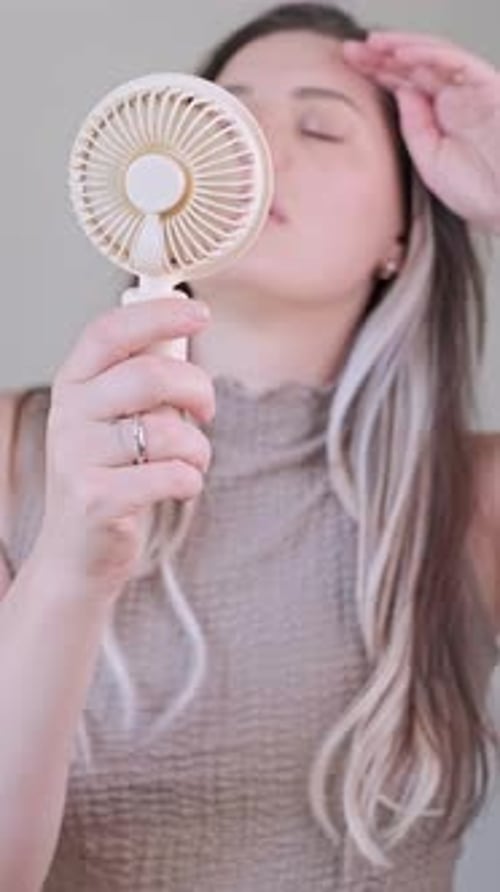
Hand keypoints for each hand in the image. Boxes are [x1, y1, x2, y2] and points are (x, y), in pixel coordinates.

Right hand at [34, 295, 213, 598]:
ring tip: (192, 461)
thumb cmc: (108, 476)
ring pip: (168, 431)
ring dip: (199, 448)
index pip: (110, 331)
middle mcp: (68, 415)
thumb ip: (142, 379)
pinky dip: (191, 480)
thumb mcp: (114, 419)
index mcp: (73, 384)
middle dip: (198, 390)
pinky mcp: (96, 499)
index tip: (201, 313)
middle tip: (207, 411)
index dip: (159, 315)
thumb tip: (183, 330)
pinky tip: (180, 486)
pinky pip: (171, 475)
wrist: (77, 553)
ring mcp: (76, 458)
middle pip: (150, 376)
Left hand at [342, 31, 499, 232]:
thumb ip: (414, 127)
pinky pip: (456, 63)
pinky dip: (429, 55)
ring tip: (372, 45)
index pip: (404, 87)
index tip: (349, 68)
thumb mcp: (430, 162)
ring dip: (401, 48)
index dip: (377, 74)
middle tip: (350, 51)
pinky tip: (402, 54)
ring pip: (432, 58)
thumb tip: (400, 92)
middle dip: (381, 57)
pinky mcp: (488, 87)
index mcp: (439, 118)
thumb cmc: (477, 192)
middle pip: (413, 68)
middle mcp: (455, 99)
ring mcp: (471, 91)